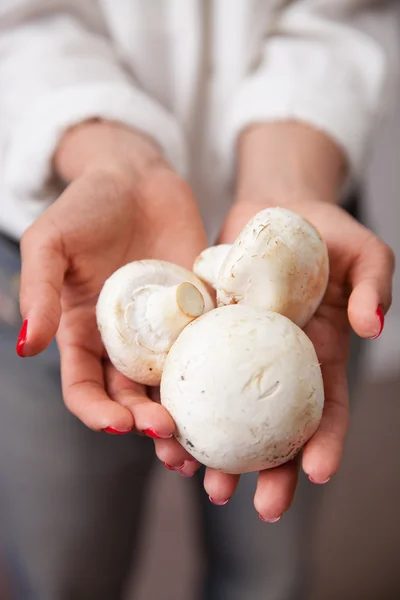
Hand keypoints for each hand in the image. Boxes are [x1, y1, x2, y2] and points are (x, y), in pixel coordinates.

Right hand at [17, 122, 208, 459]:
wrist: (137, 178)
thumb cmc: (86, 206)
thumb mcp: (51, 243)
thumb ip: (39, 291)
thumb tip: (27, 345)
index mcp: (83, 335)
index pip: (84, 389)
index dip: (97, 412)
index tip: (119, 424)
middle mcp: (124, 343)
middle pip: (132, 399)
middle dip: (147, 425)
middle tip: (169, 436)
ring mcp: (164, 331)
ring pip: (173, 386)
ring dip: (185, 417)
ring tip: (203, 443)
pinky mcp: (198, 313)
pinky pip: (210, 347)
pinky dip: (220, 373)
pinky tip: (235, 390)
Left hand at [197, 123, 394, 517]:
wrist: (273, 210)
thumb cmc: (325, 232)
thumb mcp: (362, 253)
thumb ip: (374, 285)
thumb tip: (373, 326)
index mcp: (320, 355)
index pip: (327, 408)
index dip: (326, 443)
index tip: (318, 473)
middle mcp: (277, 364)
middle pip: (276, 429)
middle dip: (273, 472)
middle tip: (262, 507)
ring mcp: (237, 352)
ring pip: (229, 414)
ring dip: (220, 453)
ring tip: (208, 484)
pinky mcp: (204, 334)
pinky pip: (191, 373)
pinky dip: (181, 403)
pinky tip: (168, 428)